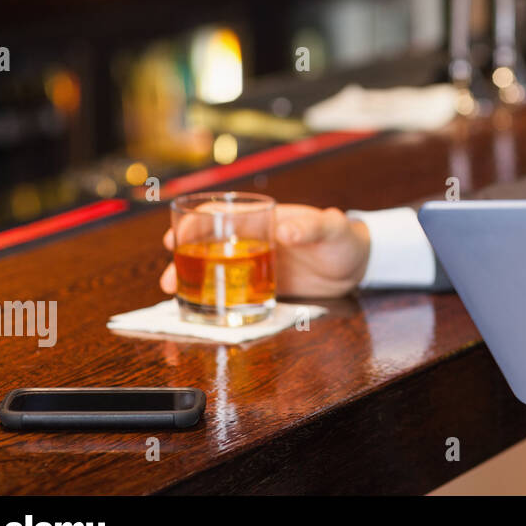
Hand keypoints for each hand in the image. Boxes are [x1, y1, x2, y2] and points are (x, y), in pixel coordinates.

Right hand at [159, 203, 371, 298]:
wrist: (358, 265)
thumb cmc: (344, 238)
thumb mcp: (331, 228)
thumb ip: (312, 227)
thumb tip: (286, 229)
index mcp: (263, 219)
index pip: (221, 215)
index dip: (195, 223)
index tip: (176, 237)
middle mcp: (253, 241)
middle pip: (208, 244)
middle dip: (183, 257)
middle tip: (167, 278)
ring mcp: (256, 264)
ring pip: (214, 269)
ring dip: (192, 280)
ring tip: (174, 294)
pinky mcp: (263, 286)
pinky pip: (232, 292)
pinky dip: (212, 298)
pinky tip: (198, 310)